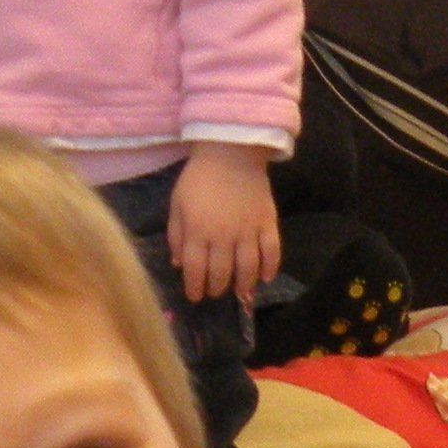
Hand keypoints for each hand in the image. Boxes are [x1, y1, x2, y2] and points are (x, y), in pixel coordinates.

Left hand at [169, 142, 280, 302]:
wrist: (231, 152)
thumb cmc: (199, 178)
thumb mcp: (177, 204)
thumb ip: (176, 235)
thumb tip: (178, 264)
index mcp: (197, 231)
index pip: (195, 269)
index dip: (194, 287)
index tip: (194, 296)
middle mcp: (223, 236)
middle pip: (221, 273)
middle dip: (216, 288)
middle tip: (214, 292)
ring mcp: (248, 231)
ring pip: (247, 268)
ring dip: (242, 285)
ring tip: (238, 291)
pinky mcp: (267, 223)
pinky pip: (272, 251)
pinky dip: (270, 268)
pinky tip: (265, 278)